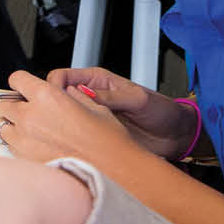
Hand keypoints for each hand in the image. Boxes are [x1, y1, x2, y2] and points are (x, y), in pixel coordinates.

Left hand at [0, 70, 148, 168]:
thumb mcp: (95, 108)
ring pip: (0, 126)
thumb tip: (67, 92)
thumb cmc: (108, 142)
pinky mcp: (23, 159)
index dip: (21, 83)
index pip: (17, 79)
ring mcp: (24, 139)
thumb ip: (74, 96)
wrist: (113, 173)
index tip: (25, 88)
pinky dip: (16, 144)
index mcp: (47, 97)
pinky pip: (9, 146)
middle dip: (13, 104)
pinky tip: (34, 147)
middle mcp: (30, 116)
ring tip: (28, 131)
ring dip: (10, 125)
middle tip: (27, 111)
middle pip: (3, 103)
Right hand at [46, 67, 193, 158]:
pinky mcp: (94, 136)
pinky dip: (68, 141)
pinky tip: (71, 146)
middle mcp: (89, 99)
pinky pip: (74, 137)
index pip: (62, 77)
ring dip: (57, 126)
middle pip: (55, 98)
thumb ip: (112, 97)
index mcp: (96, 81)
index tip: (52, 99)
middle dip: (48, 107)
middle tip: (49, 119)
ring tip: (59, 135)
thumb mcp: (138, 100)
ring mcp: (90, 118)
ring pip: (61, 119)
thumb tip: (85, 94)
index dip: (53, 86)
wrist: (175, 136)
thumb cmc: (162, 111)